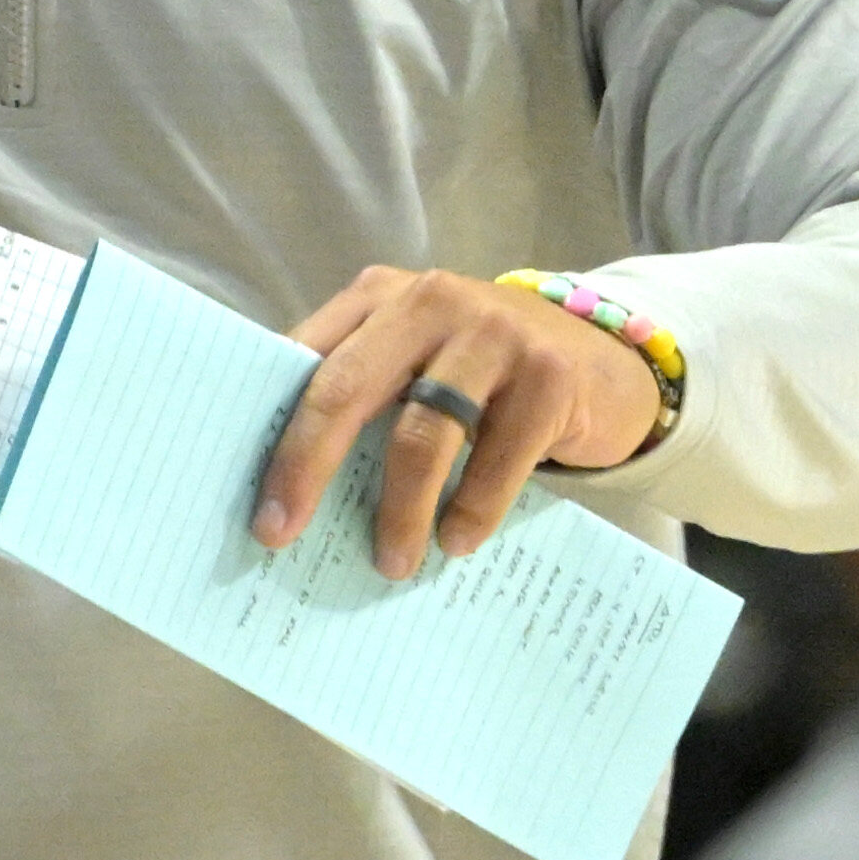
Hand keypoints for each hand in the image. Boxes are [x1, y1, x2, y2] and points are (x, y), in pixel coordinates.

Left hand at [258, 267, 660, 578]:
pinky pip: (496, 459)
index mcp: (380, 296)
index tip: (255, 505)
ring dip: (399, 511)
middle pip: (346, 390)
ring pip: (422, 434)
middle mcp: (430, 302)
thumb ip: (361, 391)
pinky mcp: (547, 376)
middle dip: (306, 467)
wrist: (602, 357)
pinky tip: (457, 542)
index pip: (306, 359)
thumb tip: (287, 485)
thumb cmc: (483, 373)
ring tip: (391, 563)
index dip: (274, 433)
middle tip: (281, 535)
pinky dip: (471, 511)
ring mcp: (493, 334)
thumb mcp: (416, 359)